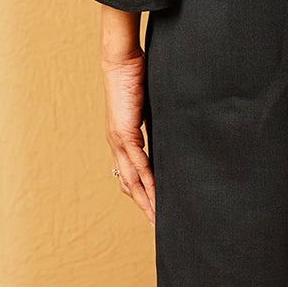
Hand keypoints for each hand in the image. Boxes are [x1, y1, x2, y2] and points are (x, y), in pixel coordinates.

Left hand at [102, 47, 155, 225]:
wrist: (121, 60)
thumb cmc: (134, 75)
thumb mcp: (149, 104)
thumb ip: (155, 120)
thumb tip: (170, 126)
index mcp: (121, 138)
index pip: (130, 173)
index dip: (140, 192)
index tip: (152, 209)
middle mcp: (117, 143)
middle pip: (130, 184)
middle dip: (143, 206)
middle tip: (156, 226)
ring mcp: (119, 141)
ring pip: (133, 180)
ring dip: (145, 201)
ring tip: (157, 220)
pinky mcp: (125, 134)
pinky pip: (139, 166)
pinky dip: (149, 183)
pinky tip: (157, 198)